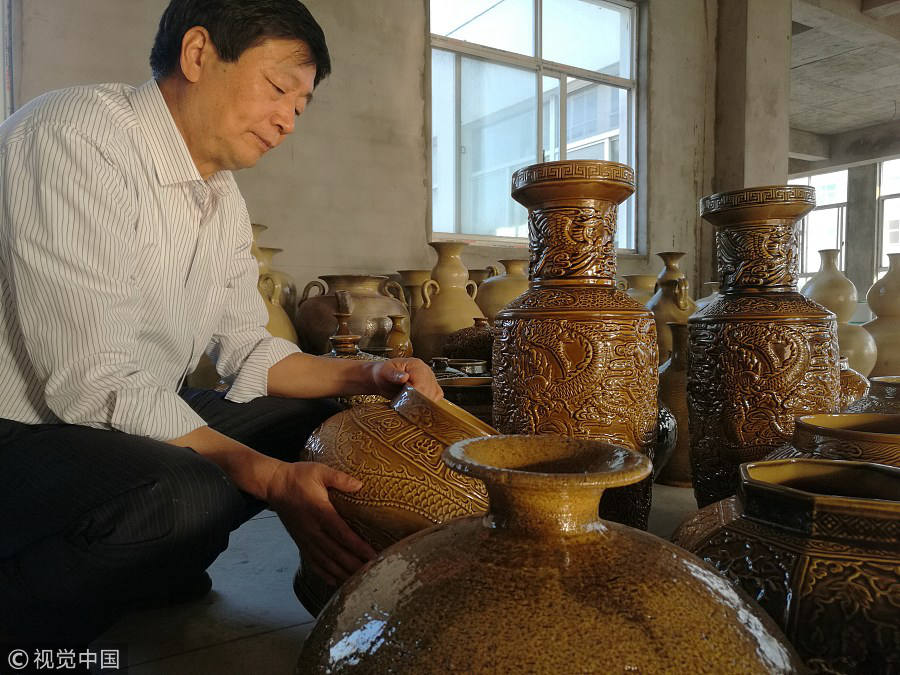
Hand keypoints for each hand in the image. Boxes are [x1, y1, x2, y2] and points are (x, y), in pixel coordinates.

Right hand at [266, 461, 376, 585]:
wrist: (274, 485)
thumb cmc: (299, 477)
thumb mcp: (320, 471)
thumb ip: (340, 478)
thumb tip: (360, 485)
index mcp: (320, 512)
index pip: (342, 534)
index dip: (358, 547)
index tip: (373, 556)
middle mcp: (312, 530)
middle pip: (336, 553)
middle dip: (354, 565)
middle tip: (372, 573)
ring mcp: (305, 538)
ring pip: (325, 562)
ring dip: (342, 573)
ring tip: (358, 582)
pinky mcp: (300, 542)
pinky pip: (312, 562)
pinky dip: (324, 574)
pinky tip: (335, 581)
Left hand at [371, 357, 442, 400]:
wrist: (383, 378)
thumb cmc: (383, 373)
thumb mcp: (385, 372)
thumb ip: (394, 374)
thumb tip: (404, 377)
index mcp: (416, 365)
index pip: (422, 383)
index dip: (415, 395)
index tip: (406, 401)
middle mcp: (426, 371)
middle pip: (429, 390)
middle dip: (418, 401)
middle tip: (406, 406)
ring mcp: (430, 379)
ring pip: (434, 395)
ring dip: (424, 403)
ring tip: (411, 406)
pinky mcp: (430, 387)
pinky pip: (436, 396)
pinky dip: (430, 403)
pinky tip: (420, 406)